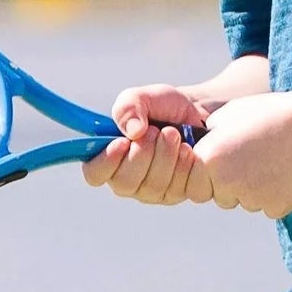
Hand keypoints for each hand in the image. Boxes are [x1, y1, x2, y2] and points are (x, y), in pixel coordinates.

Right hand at [81, 84, 211, 204]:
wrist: (197, 113)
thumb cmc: (162, 107)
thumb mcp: (142, 97)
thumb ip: (128, 108)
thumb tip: (132, 131)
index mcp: (109, 156)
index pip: (94, 173)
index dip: (105, 162)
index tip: (123, 142)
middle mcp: (126, 178)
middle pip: (124, 183)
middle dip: (143, 154)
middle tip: (157, 130)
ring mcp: (150, 190)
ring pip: (152, 187)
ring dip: (165, 155)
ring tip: (174, 134)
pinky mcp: (174, 194)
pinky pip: (175, 189)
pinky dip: (182, 165)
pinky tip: (187, 150)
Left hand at [193, 90, 291, 218]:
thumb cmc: (273, 112)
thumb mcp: (232, 112)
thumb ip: (210, 133)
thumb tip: (198, 146)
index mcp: (209, 158)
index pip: (195, 182)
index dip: (211, 172)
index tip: (229, 159)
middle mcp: (225, 181)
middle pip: (220, 196)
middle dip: (232, 185)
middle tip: (254, 158)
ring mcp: (251, 197)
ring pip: (246, 202)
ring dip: (255, 189)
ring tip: (275, 159)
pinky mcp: (276, 208)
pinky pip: (269, 207)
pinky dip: (277, 195)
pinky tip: (288, 171)